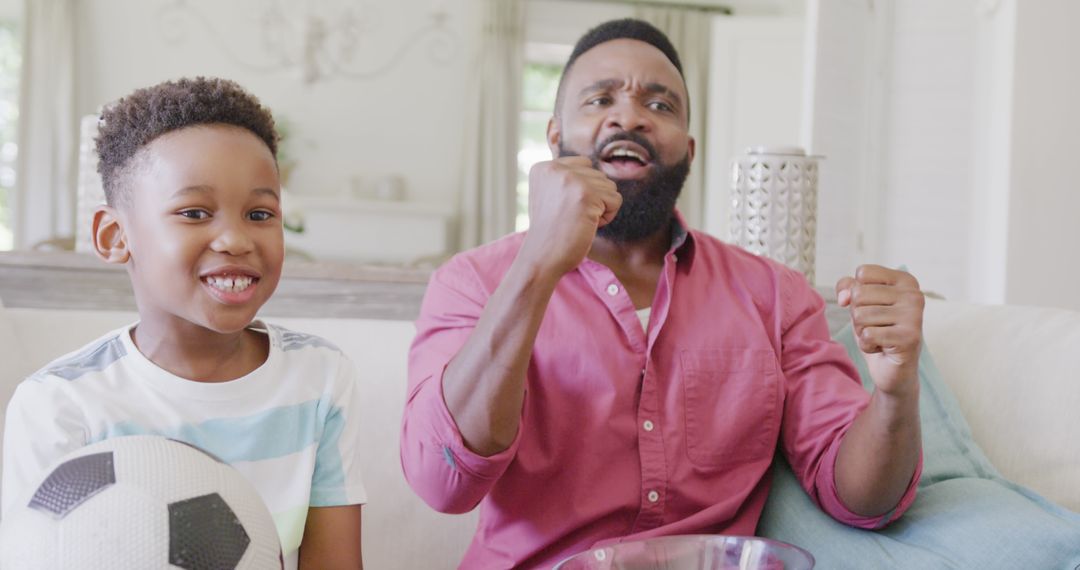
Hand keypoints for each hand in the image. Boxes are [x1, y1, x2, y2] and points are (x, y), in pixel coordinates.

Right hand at [519, 156, 620, 275]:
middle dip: (593, 199)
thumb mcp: (550, 195)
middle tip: (571, 217)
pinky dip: (607, 217)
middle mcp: (555, 168)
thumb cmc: (551, 232)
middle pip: (599, 175)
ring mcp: (570, 179)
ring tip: (578, 221)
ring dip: (600, 208)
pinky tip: (587, 225)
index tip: (564, 208)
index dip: (584, 189)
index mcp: (544, 167)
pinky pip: (615, 200)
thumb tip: (594, 169)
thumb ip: (566, 178)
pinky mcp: (586, 193)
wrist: (542, 258)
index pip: (584, 164)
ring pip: (609, 187)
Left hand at [836, 265, 923, 396]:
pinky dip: (867, 345)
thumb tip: (844, 297)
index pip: (863, 273)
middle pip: (859, 294)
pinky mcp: (909, 338)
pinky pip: (867, 335)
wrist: (892, 367)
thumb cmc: (877, 329)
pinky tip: (882, 347)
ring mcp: (914, 316)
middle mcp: (914, 295)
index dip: (856, 292)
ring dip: (862, 331)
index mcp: (905, 280)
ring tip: (879, 336)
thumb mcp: (860, 303)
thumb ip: (848, 288)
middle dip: (858, 315)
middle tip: (875, 326)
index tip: (872, 306)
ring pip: (860, 315)